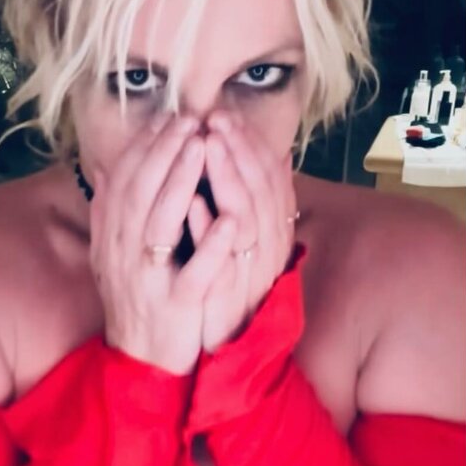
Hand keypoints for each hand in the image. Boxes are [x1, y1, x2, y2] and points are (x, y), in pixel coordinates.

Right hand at [89, 112, 237, 375]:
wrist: (141, 361)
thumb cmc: (138, 297)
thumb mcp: (115, 253)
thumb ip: (114, 213)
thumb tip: (108, 168)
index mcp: (110, 237)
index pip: (123, 181)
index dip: (144, 146)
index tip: (167, 117)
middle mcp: (121, 254)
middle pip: (139, 192)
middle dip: (163, 151)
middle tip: (188, 119)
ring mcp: (146, 281)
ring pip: (160, 224)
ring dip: (181, 182)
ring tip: (202, 147)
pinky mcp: (174, 307)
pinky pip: (192, 274)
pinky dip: (210, 246)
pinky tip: (229, 219)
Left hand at [184, 111, 298, 352]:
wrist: (217, 351)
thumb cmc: (222, 287)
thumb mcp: (235, 243)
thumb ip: (241, 203)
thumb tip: (244, 159)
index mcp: (270, 235)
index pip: (270, 180)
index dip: (251, 145)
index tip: (228, 114)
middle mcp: (266, 251)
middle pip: (262, 191)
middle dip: (240, 150)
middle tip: (219, 117)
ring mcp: (247, 274)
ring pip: (246, 218)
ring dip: (227, 178)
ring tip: (209, 143)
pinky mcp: (225, 298)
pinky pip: (221, 262)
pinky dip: (209, 232)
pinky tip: (195, 203)